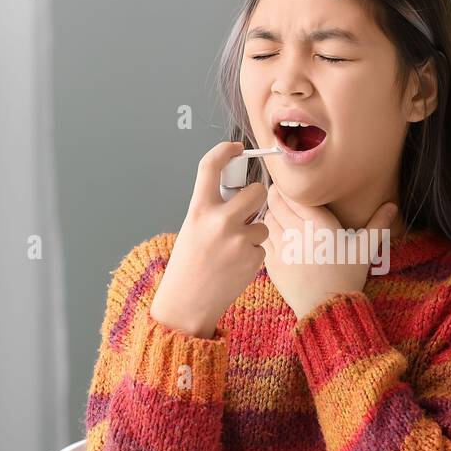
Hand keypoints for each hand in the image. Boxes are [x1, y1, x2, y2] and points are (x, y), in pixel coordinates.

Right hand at [148, 141, 269, 337]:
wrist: (187, 302)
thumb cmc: (189, 264)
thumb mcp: (192, 227)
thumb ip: (213, 207)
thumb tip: (240, 190)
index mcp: (199, 210)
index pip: (211, 166)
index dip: (225, 151)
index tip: (236, 148)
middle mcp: (219, 221)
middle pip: (256, 191)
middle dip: (256, 197)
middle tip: (247, 207)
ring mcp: (239, 240)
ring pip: (262, 223)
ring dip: (253, 232)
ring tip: (233, 249)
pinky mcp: (253, 258)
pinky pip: (262, 246)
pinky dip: (252, 253)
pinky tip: (235, 265)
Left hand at [262, 182, 397, 319]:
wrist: (327, 307)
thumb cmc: (348, 276)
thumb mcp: (365, 249)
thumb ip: (378, 225)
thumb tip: (392, 206)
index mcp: (320, 224)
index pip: (293, 195)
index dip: (287, 188)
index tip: (289, 189)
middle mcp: (298, 232)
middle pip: (276, 203)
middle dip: (276, 197)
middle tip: (280, 196)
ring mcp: (282, 248)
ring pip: (267, 219)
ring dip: (271, 215)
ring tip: (279, 216)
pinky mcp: (273, 262)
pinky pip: (263, 239)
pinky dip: (267, 234)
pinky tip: (276, 236)